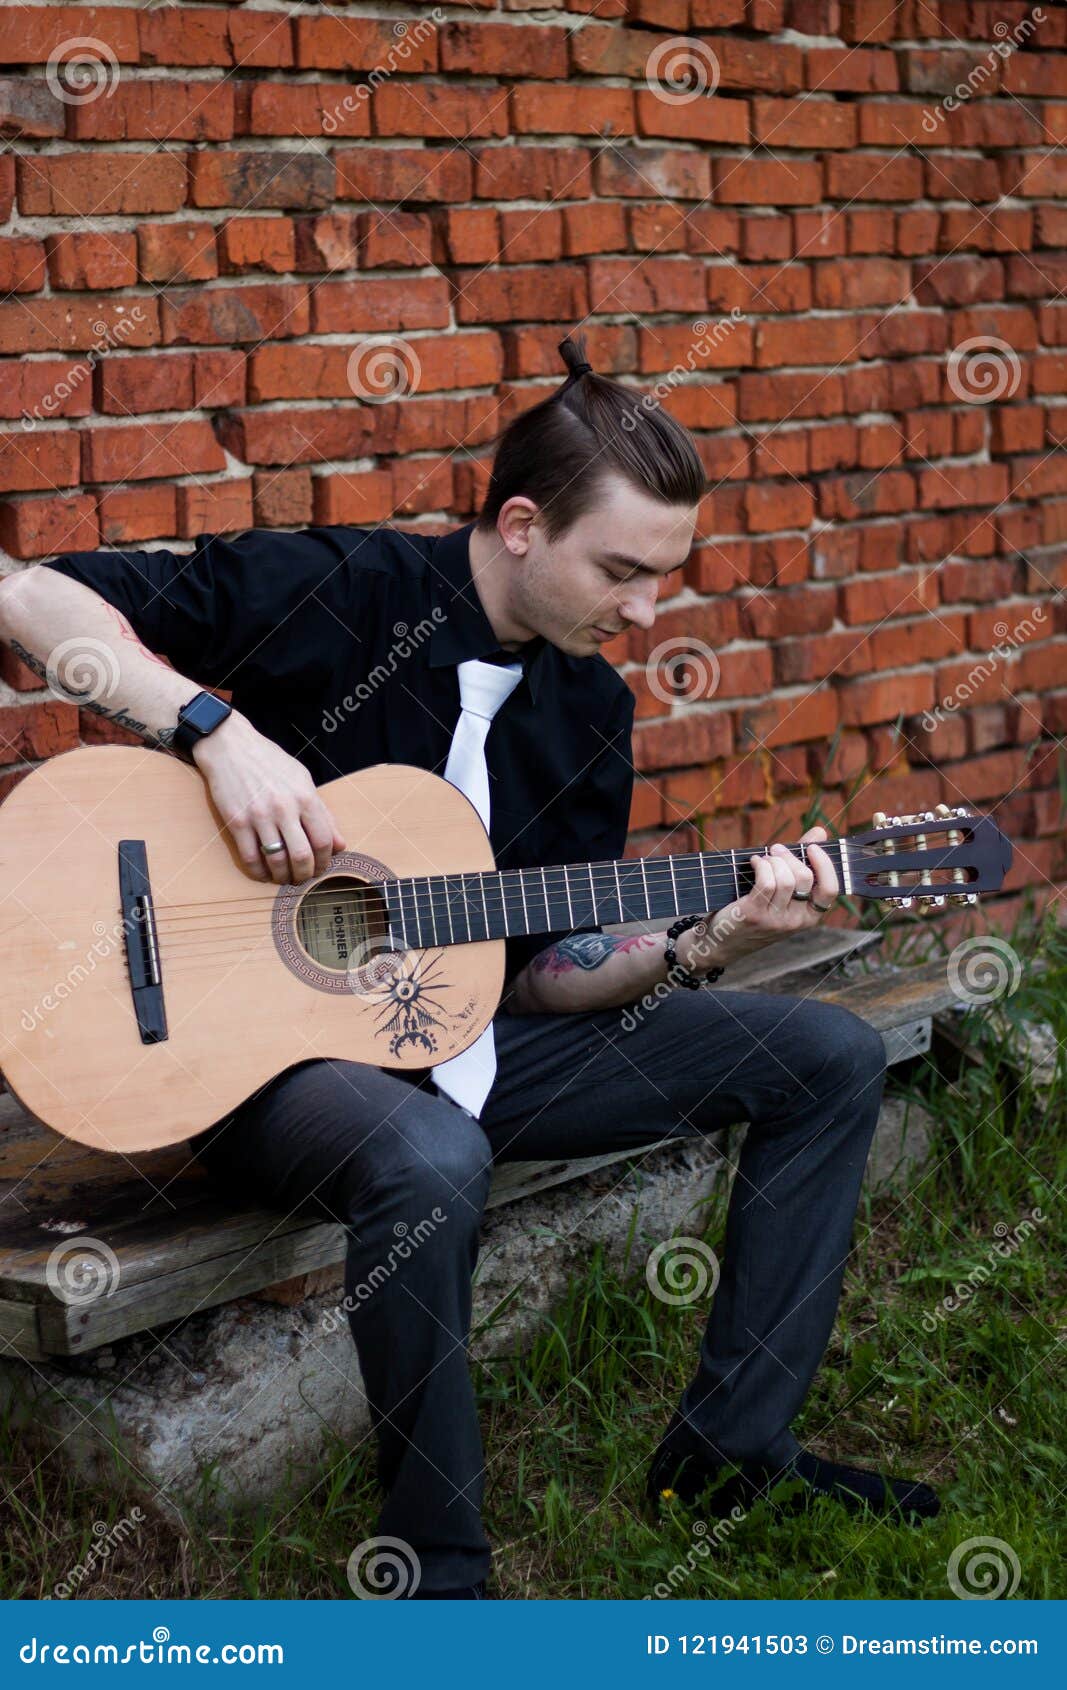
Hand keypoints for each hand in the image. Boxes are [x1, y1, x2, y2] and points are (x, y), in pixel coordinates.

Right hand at [192, 711, 346, 883]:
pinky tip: (263, 873)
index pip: (324, 840)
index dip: (325, 861)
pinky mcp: (237, 822)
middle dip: (305, 874)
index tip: (321, 867)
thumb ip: (323, 814)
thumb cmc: (269, 762)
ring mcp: (259, 816)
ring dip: (282, 876)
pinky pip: (250, 858)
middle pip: (302, 856)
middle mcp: (284, 808)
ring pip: (276, 861)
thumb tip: (341, 845)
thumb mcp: (302, 780)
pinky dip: (258, 872)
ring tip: (284, 877)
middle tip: (303, 878)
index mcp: (305, 797)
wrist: (230, 747)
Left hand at [676, 825, 838, 973]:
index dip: (824, 864)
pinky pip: (766, 881)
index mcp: (809, 917)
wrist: (721, 942)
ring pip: (786, 878)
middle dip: (789, 855)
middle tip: (776, 849)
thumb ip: (802, 862)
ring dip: (773, 860)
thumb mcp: (783, 893)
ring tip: (763, 859)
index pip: (830, 890)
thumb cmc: (756, 910)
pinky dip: (761, 865)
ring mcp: (776, 921)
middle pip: (805, 877)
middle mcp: (796, 922)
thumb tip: (820, 832)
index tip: (811, 847)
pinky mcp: (755, 915)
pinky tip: (754, 863)